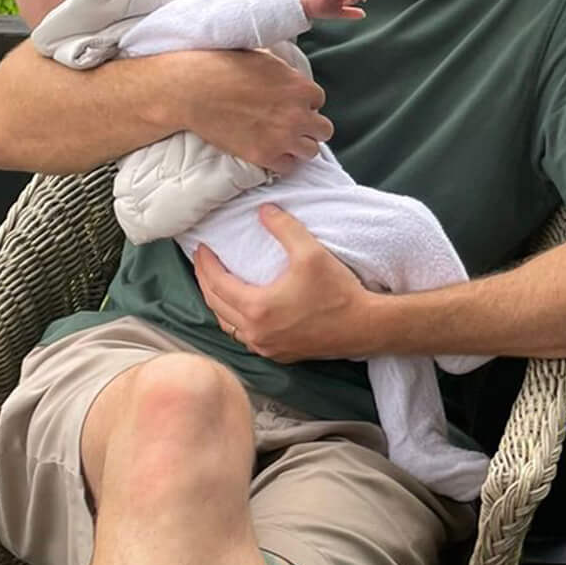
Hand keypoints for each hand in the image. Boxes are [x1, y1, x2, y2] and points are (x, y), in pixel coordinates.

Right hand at [174, 51, 329, 172]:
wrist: (194, 90)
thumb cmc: (225, 67)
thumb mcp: (264, 58)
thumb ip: (285, 72)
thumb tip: (290, 77)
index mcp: (301, 88)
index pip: (318, 101)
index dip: (303, 104)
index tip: (289, 105)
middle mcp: (298, 115)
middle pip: (323, 130)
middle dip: (308, 127)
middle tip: (291, 125)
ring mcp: (283, 138)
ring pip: (311, 151)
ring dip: (299, 145)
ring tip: (282, 140)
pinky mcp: (264, 156)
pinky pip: (288, 167)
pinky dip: (281, 161)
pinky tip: (270, 151)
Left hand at [196, 206, 380, 359]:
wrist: (364, 326)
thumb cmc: (337, 291)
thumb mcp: (310, 252)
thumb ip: (284, 227)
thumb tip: (263, 210)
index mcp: (257, 308)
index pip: (217, 284)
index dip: (205, 264)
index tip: (201, 248)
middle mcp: (256, 332)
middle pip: (215, 306)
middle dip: (205, 282)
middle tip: (201, 262)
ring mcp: (267, 347)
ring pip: (227, 326)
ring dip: (217, 303)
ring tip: (215, 284)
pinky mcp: (279, 354)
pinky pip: (245, 338)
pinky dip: (235, 321)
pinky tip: (240, 309)